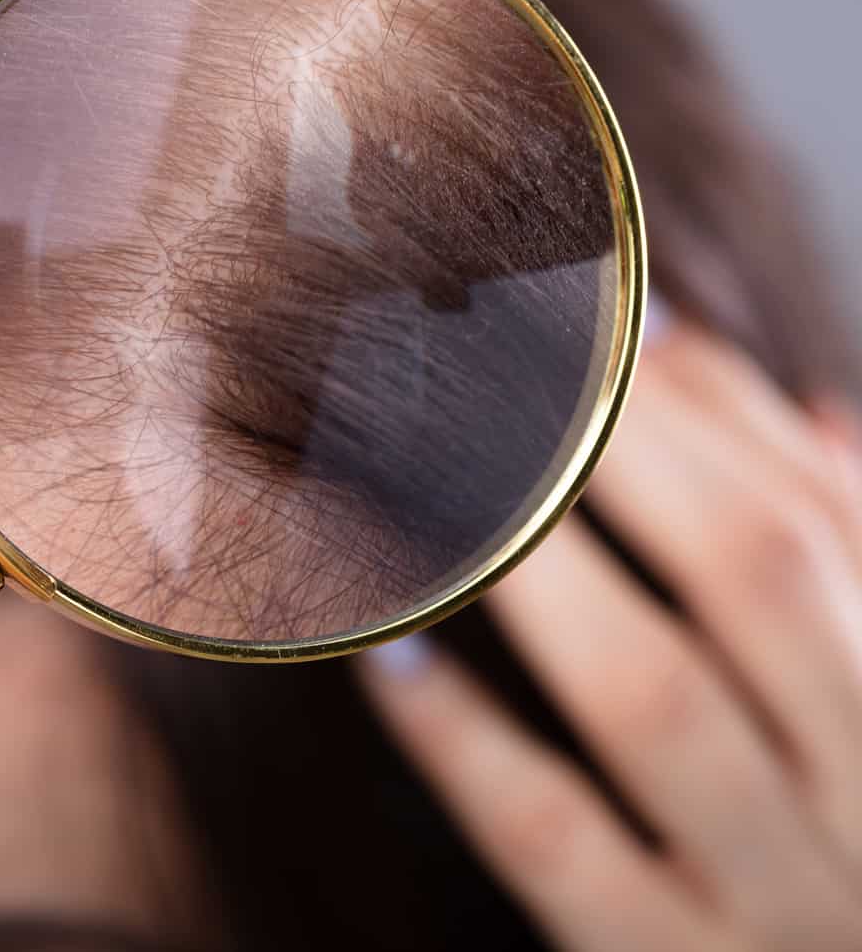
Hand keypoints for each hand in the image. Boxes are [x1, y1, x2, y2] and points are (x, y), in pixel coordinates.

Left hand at [359, 321, 861, 948]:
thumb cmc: (850, 837)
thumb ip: (850, 563)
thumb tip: (813, 410)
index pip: (817, 516)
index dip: (707, 402)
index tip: (599, 312)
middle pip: (753, 573)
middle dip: (628, 445)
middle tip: (501, 353)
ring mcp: (777, 893)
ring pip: (654, 697)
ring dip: (538, 565)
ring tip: (434, 468)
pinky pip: (554, 840)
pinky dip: (466, 740)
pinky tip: (390, 651)